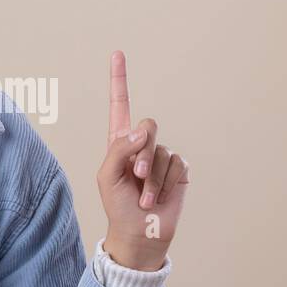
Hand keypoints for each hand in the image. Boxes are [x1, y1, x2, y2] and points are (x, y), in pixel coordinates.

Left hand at [97, 49, 188, 270]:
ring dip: (152, 179)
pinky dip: (166, 183)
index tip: (118, 53)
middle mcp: (141, 145)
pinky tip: (159, 198)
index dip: (119, 80)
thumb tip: (141, 130)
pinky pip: (177, 165)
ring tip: (144, 198)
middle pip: (148, 125)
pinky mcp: (178, 170)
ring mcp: (161, 157)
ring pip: (162, 151)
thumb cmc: (117, 206)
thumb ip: (119, 149)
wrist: (139, 233)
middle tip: (135, 176)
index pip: (120, 105)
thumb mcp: (107, 176)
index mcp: (119, 142)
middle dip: (142, 152)